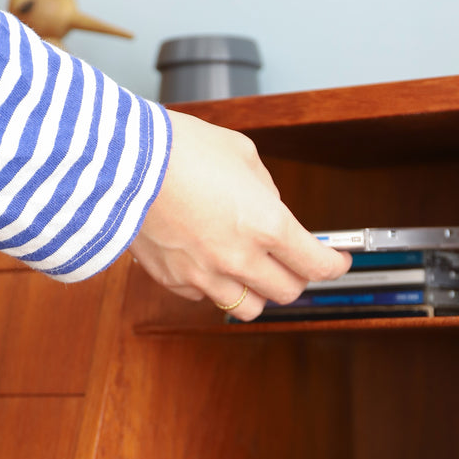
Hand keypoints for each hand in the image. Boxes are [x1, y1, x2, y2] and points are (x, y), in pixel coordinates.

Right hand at [129, 109, 350, 320]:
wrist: (120, 164)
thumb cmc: (180, 150)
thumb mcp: (242, 154)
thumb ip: (266, 190)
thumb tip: (271, 209)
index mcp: (267, 225)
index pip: (316, 265)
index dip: (335, 265)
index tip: (337, 260)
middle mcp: (240, 258)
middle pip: (288, 293)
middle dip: (297, 277)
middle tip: (293, 261)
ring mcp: (205, 275)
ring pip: (249, 308)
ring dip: (258, 291)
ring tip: (251, 270)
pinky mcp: (174, 281)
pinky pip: (207, 297)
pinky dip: (216, 286)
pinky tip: (209, 261)